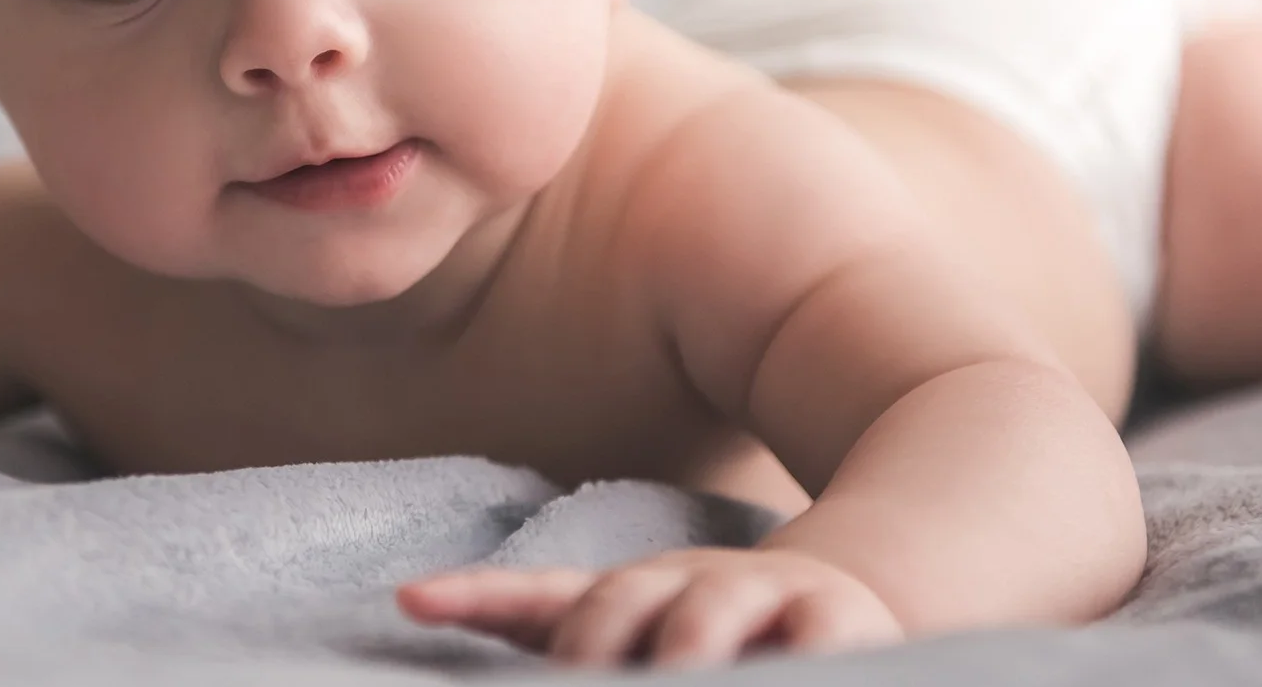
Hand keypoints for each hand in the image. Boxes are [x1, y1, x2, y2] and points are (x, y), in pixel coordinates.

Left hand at [398, 547, 903, 667]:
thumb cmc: (719, 646)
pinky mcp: (837, 619)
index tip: (413, 597)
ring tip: (667, 680)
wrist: (849, 599)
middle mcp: (682, 584)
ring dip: (676, 655)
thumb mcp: (641, 647)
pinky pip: (812, 642)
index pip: (541, 595)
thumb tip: (438, 623)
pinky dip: (788, 661)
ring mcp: (757, 594)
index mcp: (627, 599)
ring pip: (702, 617)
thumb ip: (574, 647)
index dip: (477, 595)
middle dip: (583, 652)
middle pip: (614, 603)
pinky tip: (772, 677)